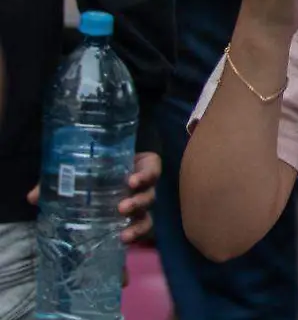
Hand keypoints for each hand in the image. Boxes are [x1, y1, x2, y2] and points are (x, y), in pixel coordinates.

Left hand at [25, 151, 157, 242]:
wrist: (93, 184)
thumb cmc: (91, 171)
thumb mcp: (77, 171)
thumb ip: (59, 180)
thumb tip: (33, 197)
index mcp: (136, 168)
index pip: (152, 168)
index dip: (146, 174)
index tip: (131, 181)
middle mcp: (141, 188)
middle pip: (150, 195)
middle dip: (138, 202)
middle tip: (122, 208)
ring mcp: (139, 207)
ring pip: (147, 215)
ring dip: (138, 224)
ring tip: (124, 234)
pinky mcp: (134, 222)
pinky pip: (141, 231)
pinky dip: (135, 238)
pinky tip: (123, 243)